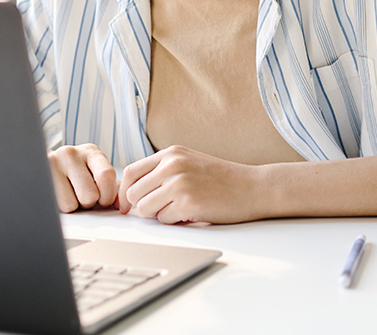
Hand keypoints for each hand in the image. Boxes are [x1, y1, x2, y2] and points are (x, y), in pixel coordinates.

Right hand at [48, 143, 118, 212]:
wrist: (42, 167)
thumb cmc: (77, 176)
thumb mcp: (96, 175)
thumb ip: (113, 188)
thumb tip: (122, 205)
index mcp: (91, 152)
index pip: (106, 175)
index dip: (108, 195)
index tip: (104, 201)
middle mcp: (71, 153)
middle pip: (90, 194)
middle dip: (90, 204)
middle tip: (83, 198)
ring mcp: (52, 164)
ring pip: (72, 204)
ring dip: (74, 207)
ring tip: (70, 195)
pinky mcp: (39, 178)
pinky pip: (57, 206)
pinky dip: (61, 208)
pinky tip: (59, 196)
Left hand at [117, 145, 264, 224]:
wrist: (252, 187)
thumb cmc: (221, 179)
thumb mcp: (188, 162)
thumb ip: (162, 171)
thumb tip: (130, 192)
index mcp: (170, 153)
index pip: (130, 172)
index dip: (124, 192)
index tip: (127, 205)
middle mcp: (172, 165)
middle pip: (133, 193)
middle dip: (142, 207)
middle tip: (160, 210)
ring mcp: (180, 183)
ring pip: (145, 209)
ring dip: (158, 215)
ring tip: (179, 209)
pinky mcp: (188, 203)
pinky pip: (164, 220)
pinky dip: (175, 221)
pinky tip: (192, 213)